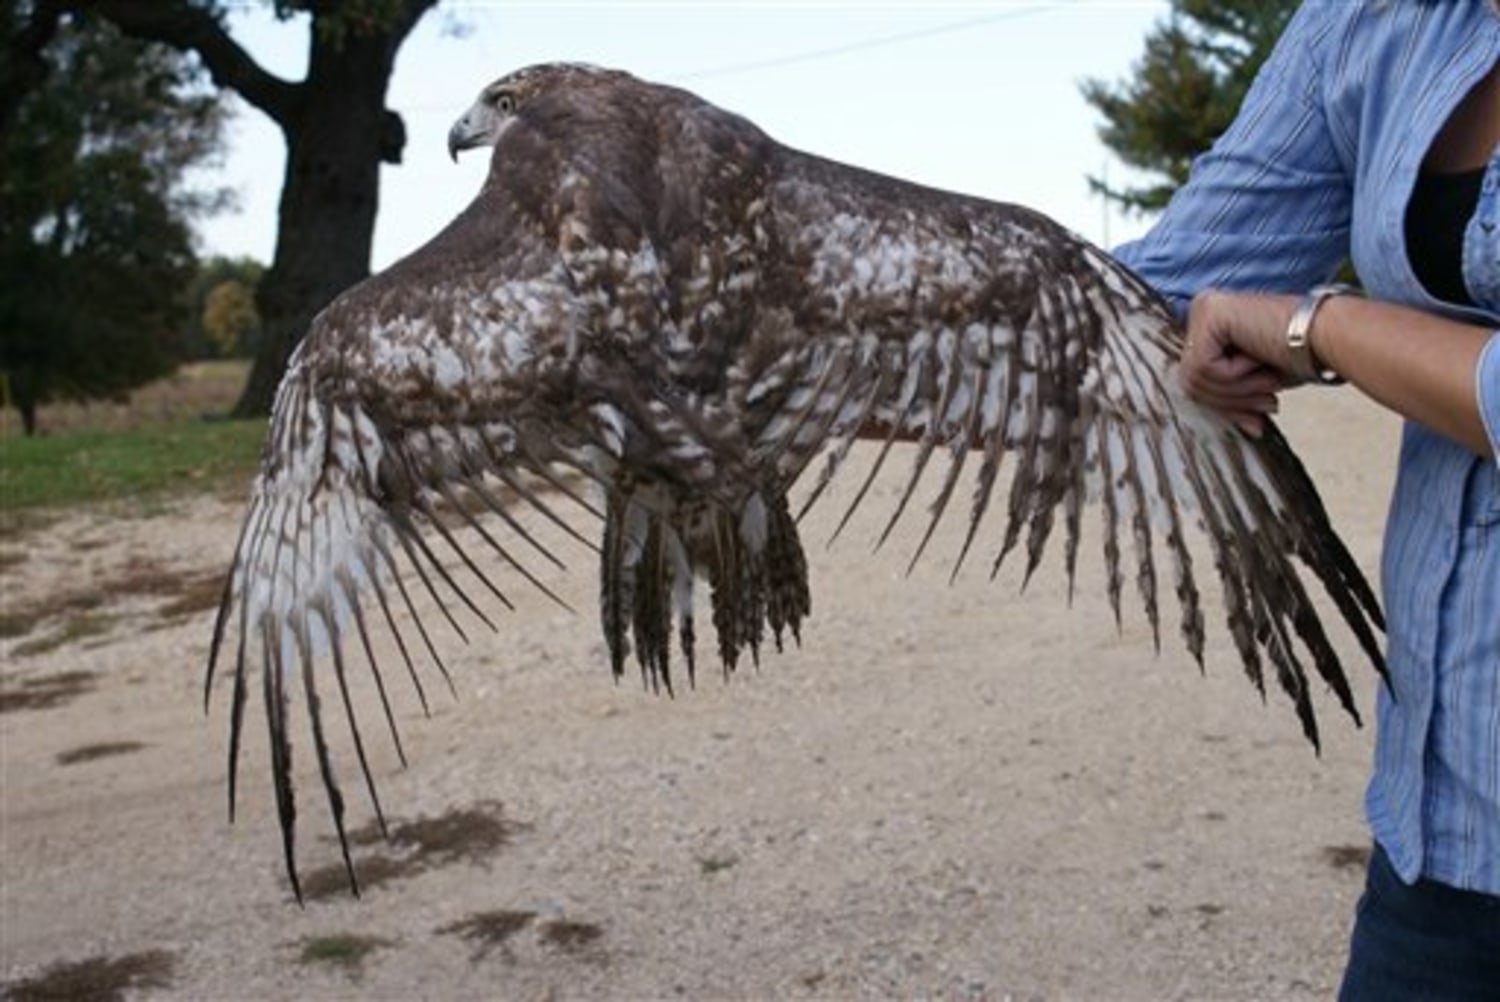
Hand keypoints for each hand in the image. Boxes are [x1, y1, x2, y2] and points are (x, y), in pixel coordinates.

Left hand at [1180, 290, 1299, 436]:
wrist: (1329, 338)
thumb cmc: (1301, 356)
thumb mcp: (1255, 383)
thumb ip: (1233, 397)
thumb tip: (1240, 428)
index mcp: (1209, 324)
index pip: (1196, 378)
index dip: (1224, 407)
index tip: (1254, 424)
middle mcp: (1202, 309)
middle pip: (1190, 380)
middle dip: (1229, 403)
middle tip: (1269, 407)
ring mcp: (1204, 308)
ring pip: (1195, 378)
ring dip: (1236, 392)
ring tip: (1270, 384)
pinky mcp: (1211, 313)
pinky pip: (1204, 366)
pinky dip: (1234, 376)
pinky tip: (1260, 361)